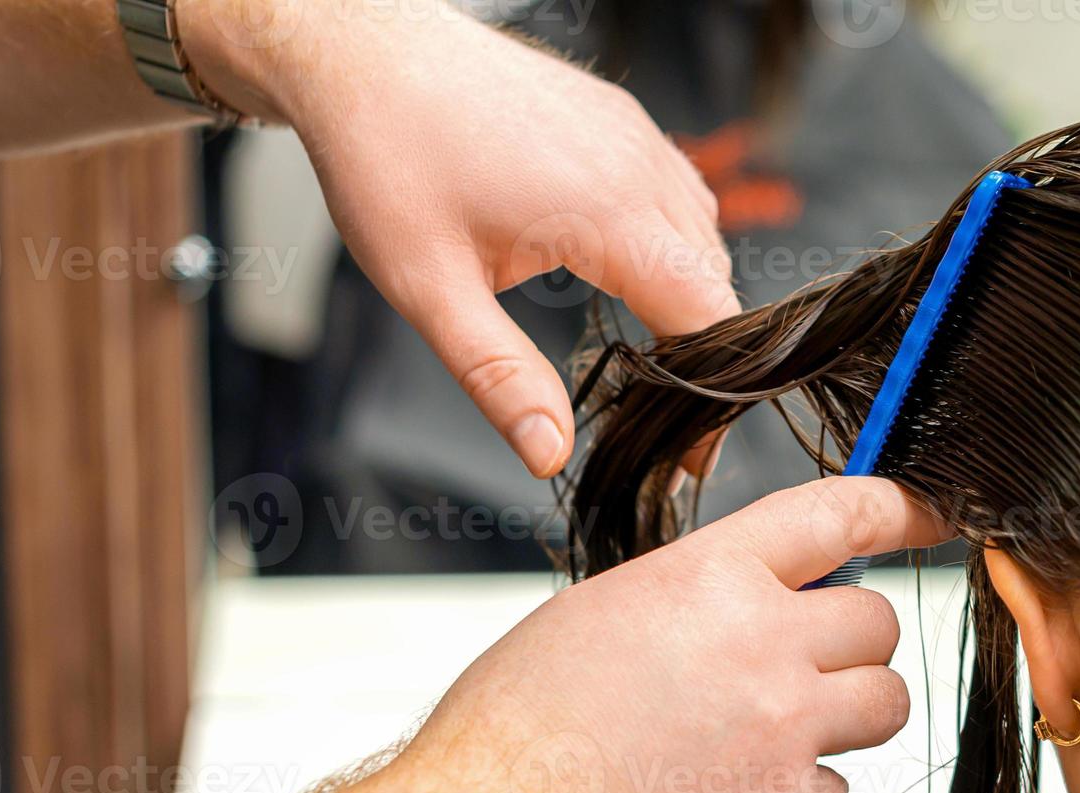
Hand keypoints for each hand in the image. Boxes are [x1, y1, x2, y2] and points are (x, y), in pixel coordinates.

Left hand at [187, 1, 739, 476]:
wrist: (363, 53)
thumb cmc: (386, 159)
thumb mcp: (430, 289)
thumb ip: (499, 377)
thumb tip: (549, 453)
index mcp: (607, 211)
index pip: (708, 316)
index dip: (710, 392)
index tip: (690, 451)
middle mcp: (638, 165)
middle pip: (716, 281)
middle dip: (701, 353)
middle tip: (660, 415)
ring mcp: (635, 134)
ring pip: (704, 234)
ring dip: (690, 295)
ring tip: (647, 353)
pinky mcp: (621, 117)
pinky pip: (679, 190)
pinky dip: (674, 242)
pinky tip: (627, 268)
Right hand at [390, 477, 950, 792]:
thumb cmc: (523, 722)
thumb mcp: (607, 607)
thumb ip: (699, 594)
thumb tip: (750, 600)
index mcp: (712, 576)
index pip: (840, 515)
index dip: (902, 508)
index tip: (934, 514)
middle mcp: (763, 644)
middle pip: (879, 620)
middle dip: (851, 640)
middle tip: (804, 665)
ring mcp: (784, 730)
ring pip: (885, 703)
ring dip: (848, 713)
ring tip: (778, 731)